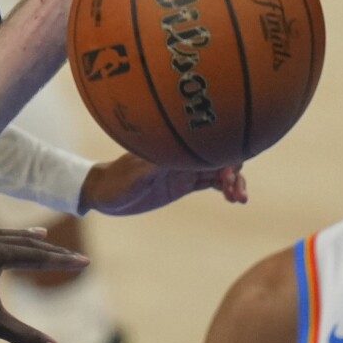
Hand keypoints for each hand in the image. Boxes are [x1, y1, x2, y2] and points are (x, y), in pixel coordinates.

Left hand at [79, 153, 247, 215]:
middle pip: (218, 155)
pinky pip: (211, 182)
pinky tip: (234, 198)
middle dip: (234, 169)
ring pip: (219, 170)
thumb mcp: (134, 177)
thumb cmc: (116, 182)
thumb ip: (155, 167)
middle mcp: (182, 155)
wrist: (103, 193)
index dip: (225, 154)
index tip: (230, 172)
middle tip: (234, 190)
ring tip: (239, 198)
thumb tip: (178, 155)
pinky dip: (225, 187)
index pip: (207, 143)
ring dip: (234, 181)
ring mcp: (185, 169)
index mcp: (173, 148)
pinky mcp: (184, 183)